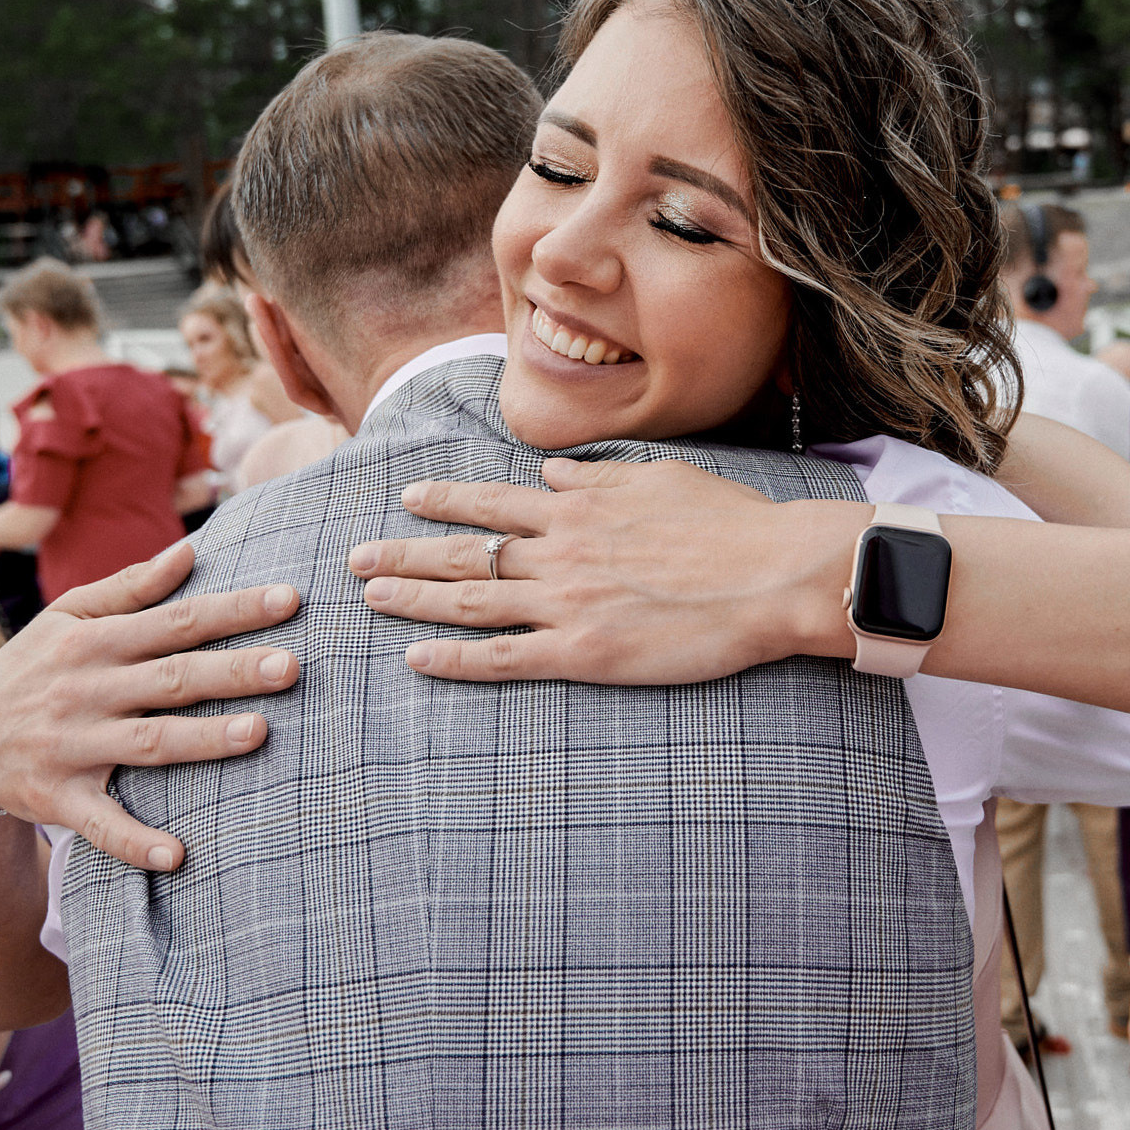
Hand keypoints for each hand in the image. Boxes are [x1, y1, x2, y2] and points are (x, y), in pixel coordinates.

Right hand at [0, 538, 303, 869]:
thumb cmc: (30, 668)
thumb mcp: (66, 618)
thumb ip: (131, 587)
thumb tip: (191, 551)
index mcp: (93, 642)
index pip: (175, 620)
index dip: (233, 610)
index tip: (289, 600)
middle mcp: (85, 692)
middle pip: (171, 679)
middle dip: (232, 672)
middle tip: (291, 665)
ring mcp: (72, 748)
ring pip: (148, 744)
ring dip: (202, 741)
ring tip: (258, 733)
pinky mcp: (59, 799)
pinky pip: (102, 823)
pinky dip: (136, 841)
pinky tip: (177, 855)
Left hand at [347, 457, 864, 684]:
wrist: (773, 574)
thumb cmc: (732, 526)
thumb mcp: (661, 478)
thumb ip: (597, 477)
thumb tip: (551, 470)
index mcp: (580, 506)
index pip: (495, 500)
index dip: (446, 499)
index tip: (408, 496)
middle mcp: (561, 550)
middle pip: (465, 550)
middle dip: (404, 552)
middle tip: (355, 557)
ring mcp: (567, 602)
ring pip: (471, 598)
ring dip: (413, 597)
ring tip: (369, 596)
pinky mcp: (583, 652)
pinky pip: (503, 657)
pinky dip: (454, 659)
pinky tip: (416, 659)